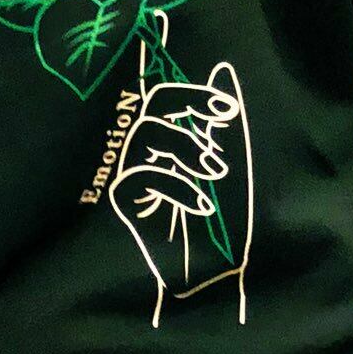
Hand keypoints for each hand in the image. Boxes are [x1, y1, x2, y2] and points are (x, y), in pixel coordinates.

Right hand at [108, 60, 251, 322]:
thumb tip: (223, 68)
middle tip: (224, 114)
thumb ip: (222, 127)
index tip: (225, 98)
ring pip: (145, 135)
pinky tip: (201, 204)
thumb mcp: (231, 171)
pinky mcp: (121, 203)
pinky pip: (137, 178)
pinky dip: (173, 185)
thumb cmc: (221, 228)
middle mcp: (149, 150)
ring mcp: (131, 174)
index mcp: (174, 138)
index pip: (168, 94)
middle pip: (153, 104)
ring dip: (184, 145)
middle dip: (187, 102)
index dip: (185, 81)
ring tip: (215, 168)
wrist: (208, 285)